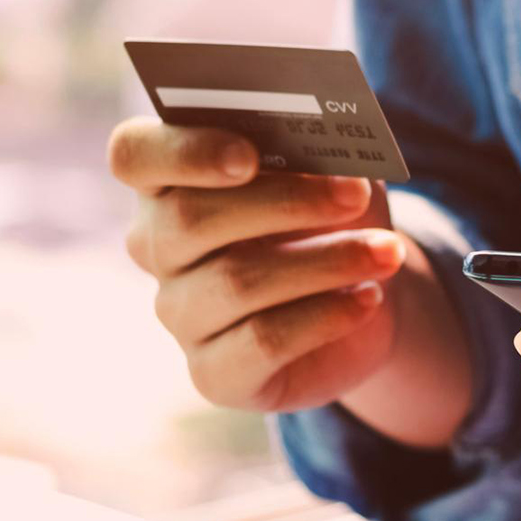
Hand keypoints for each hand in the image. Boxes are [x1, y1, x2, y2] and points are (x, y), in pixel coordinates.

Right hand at [109, 116, 406, 411]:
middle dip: (283, 202)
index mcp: (167, 181)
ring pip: (235, 281)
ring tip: (387, 251)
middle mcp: (157, 248)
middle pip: (188, 219)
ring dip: (324, 261)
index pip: (133, 155)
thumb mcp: (333, 172)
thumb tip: (329, 146)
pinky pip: (262, 341)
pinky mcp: (213, 374)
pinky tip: (369, 299)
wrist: (362, 299)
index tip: (248, 154)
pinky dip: (325, 315)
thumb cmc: (332, 218)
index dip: (182, 150)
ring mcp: (179, 315)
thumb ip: (317, 150)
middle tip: (355, 195)